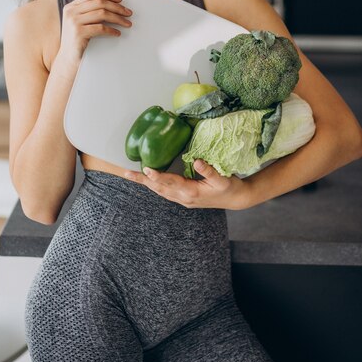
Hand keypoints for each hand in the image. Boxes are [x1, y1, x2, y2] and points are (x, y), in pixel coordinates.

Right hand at [58, 0, 132, 65]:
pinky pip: (101, 28)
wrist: (68, 60)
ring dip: (118, 18)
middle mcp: (71, 12)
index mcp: (71, 6)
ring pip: (102, 14)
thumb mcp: (79, 22)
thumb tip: (111, 4)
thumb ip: (88, 12)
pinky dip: (112, 30)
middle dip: (117, 7)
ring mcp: (74, 22)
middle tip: (128, 13)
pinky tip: (117, 33)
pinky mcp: (78, 33)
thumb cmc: (77, 41)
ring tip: (127, 23)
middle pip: (99, 2)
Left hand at [124, 160, 246, 209]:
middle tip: (125, 173)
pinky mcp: (185, 199)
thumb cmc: (230, 187)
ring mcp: (183, 200)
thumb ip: (209, 170)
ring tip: (131, 176)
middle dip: (142, 181)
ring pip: (160, 191)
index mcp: (192, 192)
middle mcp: (184, 198)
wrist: (236, 199)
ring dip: (146, 184)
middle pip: (159, 188)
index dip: (157, 176)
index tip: (146, 169)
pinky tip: (149, 181)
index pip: (170, 182)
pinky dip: (155, 186)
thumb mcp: (223, 178)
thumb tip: (195, 161)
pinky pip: (165, 192)